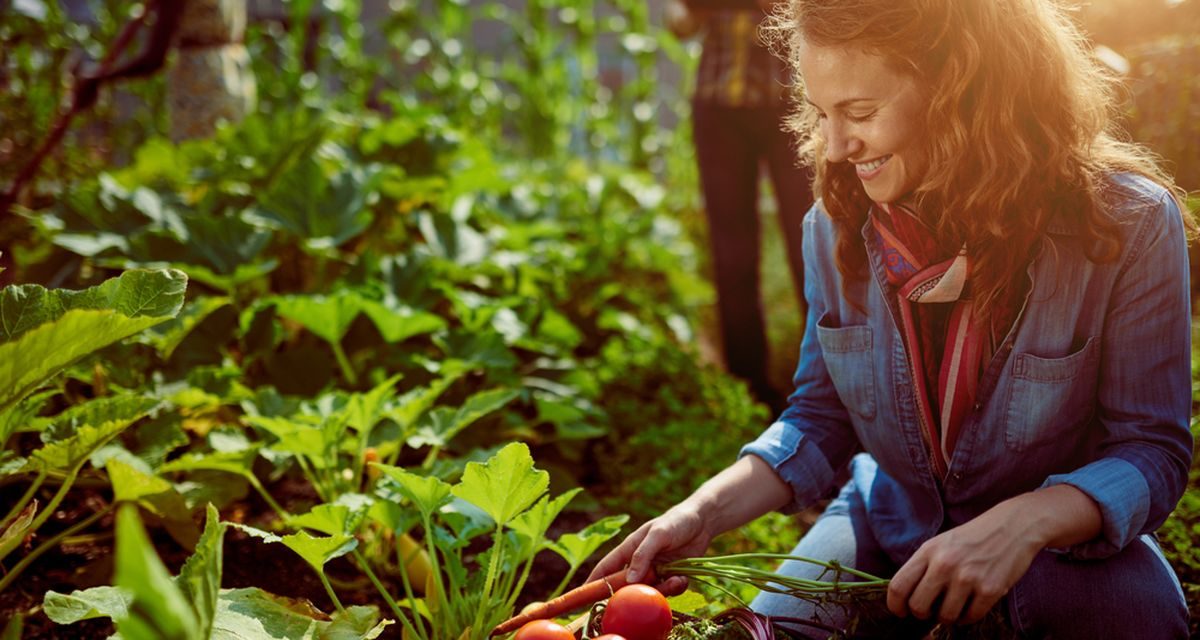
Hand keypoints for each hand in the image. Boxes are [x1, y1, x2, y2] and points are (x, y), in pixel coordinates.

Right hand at [585, 502, 713, 595]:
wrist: (703, 521)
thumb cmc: (675, 521)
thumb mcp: (657, 534)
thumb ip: (643, 555)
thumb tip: (629, 580)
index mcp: (629, 549)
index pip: (606, 568)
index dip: (594, 582)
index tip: (583, 596)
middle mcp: (640, 563)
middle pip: (629, 586)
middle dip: (637, 592)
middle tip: (649, 593)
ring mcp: (655, 571)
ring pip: (650, 591)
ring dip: (663, 589)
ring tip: (676, 578)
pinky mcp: (671, 576)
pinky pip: (669, 590)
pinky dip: (676, 587)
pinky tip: (683, 576)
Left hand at [886, 485, 1100, 624]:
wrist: (1012, 526)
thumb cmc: (972, 537)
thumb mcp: (940, 544)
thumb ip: (923, 566)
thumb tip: (906, 597)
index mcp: (928, 551)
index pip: (898, 586)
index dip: (895, 605)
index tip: (901, 611)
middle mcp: (944, 565)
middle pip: (918, 606)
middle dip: (921, 614)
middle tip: (930, 609)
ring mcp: (968, 578)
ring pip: (945, 616)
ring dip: (947, 617)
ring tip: (953, 605)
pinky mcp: (990, 590)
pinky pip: (970, 617)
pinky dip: (967, 617)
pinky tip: (970, 605)